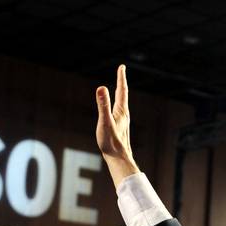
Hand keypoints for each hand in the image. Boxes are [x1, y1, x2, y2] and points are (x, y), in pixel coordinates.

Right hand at [95, 64, 140, 187]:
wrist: (119, 159)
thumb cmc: (111, 142)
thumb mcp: (104, 121)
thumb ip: (102, 105)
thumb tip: (101, 88)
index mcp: (121, 111)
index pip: (121, 90)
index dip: (121, 77)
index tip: (121, 66)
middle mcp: (124, 115)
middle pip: (122, 95)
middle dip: (121, 82)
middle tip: (121, 72)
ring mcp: (122, 122)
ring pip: (121, 104)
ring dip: (120, 94)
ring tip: (119, 88)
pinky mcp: (120, 128)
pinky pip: (118, 112)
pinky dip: (116, 105)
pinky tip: (115, 111)